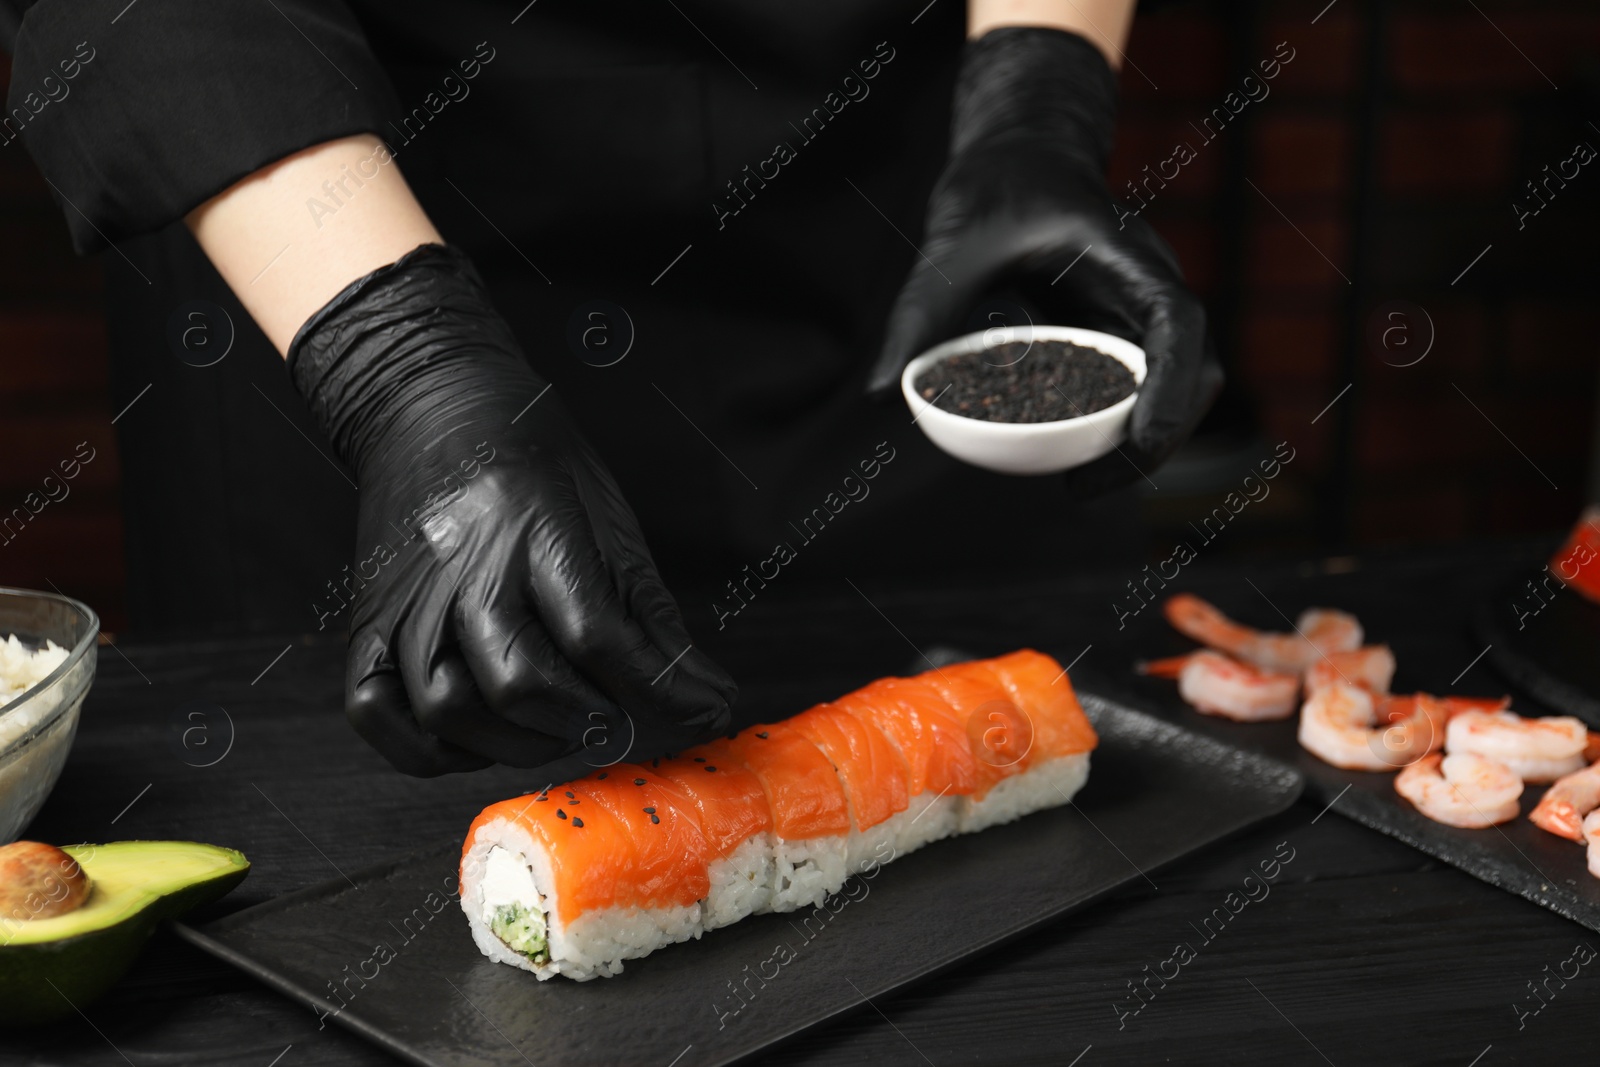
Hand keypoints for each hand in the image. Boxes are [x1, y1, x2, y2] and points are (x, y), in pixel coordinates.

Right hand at [289, 244, 735, 774]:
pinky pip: (377, 713)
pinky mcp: (366, 621)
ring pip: (450, 708)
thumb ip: (650, 613)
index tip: (700, 709)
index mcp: (532, 523)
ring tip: (558, 723)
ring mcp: (404, 598)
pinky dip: (431, 746)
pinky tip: (482, 734)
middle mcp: (460, 564)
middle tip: (616, 714)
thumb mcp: (608, 517)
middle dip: (587, 718)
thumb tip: (706, 698)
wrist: (428, 405)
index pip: (597, 633)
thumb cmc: (529, 458)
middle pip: (521, 680)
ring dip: (518, 740)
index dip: (659, 689)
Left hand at [869, 27, 1220, 493]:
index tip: (1141, 439)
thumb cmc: (996, 186)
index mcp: (1126, 257)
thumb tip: (881, 389)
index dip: (1171, 386)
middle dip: (1157, 438)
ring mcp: (1139, 312)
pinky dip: (1112, 424)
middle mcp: (1146, 287)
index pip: (1178, 323)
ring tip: (1080, 485)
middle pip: (1191, 371)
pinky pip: (1133, 386)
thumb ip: (921, 312)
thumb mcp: (952, 245)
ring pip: (1169, 386)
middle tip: (1086, 487)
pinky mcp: (1119, 331)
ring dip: (1139, 440)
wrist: (1020, 154)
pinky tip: (1064, 455)